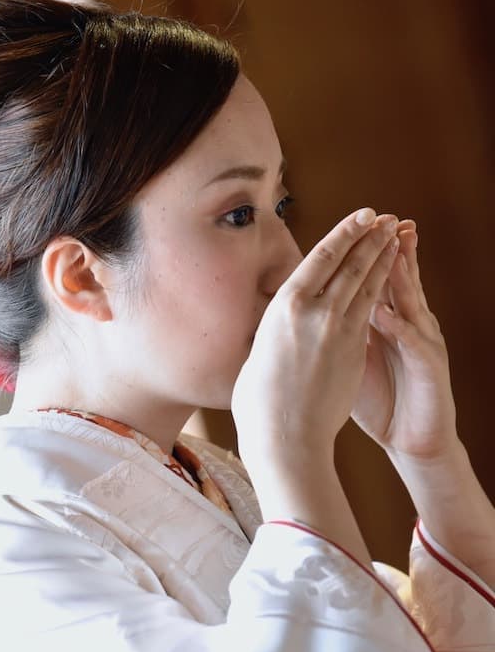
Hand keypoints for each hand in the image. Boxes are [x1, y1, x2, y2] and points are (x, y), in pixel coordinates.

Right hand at [233, 209, 399, 465]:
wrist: (284, 435)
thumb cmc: (258, 399)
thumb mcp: (258, 348)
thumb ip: (275, 328)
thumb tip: (282, 319)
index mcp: (282, 307)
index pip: (320, 258)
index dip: (344, 233)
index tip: (360, 216)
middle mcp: (313, 311)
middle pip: (348, 263)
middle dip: (368, 237)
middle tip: (383, 217)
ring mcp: (338, 330)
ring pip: (365, 283)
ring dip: (381, 256)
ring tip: (393, 235)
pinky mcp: (355, 350)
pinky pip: (372, 309)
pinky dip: (382, 288)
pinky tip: (390, 276)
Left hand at [352, 223, 458, 460]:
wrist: (411, 436)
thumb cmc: (378, 398)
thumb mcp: (347, 357)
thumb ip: (330, 331)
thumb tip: (292, 311)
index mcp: (382, 320)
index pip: (368, 278)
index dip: (358, 253)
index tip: (346, 227)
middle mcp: (405, 324)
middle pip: (393, 279)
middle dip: (385, 248)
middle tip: (380, 218)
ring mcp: (421, 343)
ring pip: (412, 301)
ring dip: (402, 274)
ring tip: (392, 246)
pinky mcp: (431, 368)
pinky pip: (415, 343)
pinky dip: (399, 327)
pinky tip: (384, 314)